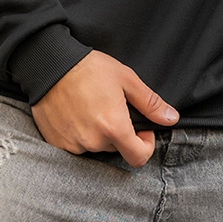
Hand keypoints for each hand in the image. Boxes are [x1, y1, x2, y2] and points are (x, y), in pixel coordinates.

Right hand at [31, 50, 178, 166]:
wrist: (50, 64)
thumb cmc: (89, 68)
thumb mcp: (126, 79)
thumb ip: (150, 103)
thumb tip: (171, 118)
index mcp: (114, 126)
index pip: (138, 157)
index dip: (145, 145)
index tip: (141, 129)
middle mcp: (93, 141)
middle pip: (116, 149)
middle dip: (119, 133)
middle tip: (111, 107)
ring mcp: (73, 144)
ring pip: (96, 147)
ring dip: (99, 133)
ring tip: (92, 107)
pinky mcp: (57, 143)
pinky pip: (77, 146)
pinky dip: (80, 134)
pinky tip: (77, 113)